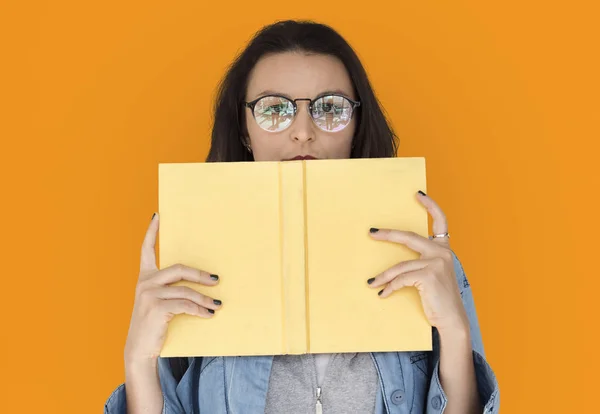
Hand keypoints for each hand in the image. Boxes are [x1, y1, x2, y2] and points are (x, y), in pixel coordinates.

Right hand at [124, 213, 221, 364]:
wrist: (140, 349)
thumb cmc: (154, 324)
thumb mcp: (159, 302)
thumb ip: (170, 289)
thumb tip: (202, 281)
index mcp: (145, 277)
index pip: (146, 249)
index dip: (151, 232)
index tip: (157, 216)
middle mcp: (145, 282)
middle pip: (179, 269)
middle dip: (200, 274)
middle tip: (217, 279)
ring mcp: (149, 295)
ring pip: (186, 291)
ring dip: (205, 299)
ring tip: (217, 305)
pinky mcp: (156, 308)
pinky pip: (185, 305)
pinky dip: (200, 310)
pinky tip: (208, 314)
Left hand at [367, 191, 468, 333]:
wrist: (451, 319)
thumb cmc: (439, 298)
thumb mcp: (433, 275)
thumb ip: (422, 262)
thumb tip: (396, 262)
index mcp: (444, 249)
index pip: (441, 221)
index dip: (431, 206)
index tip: (418, 194)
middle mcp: (442, 253)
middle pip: (409, 237)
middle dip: (388, 235)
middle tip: (372, 232)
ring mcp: (436, 263)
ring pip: (400, 266)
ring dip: (383, 276)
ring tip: (372, 282)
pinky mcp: (428, 275)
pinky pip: (401, 279)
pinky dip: (389, 287)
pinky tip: (383, 293)